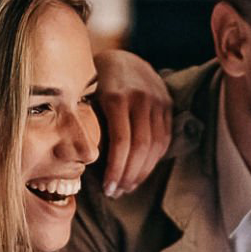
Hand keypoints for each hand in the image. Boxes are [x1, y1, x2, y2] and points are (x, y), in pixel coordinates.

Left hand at [91, 49, 171, 196]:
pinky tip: (140, 172)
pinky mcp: (167, 106)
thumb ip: (87, 126)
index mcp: (117, 96)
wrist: (122, 59)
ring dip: (141, 172)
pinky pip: (163, 140)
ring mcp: (158, 101)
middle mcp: (141, 98)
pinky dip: (153, 160)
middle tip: (116, 192)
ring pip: (155, 146)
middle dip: (128, 175)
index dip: (115, 170)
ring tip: (127, 187)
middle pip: (140, 148)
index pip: (121, 143)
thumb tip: (82, 163)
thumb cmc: (95, 85)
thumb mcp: (86, 98)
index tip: (107, 188)